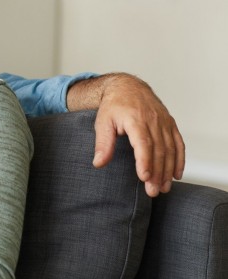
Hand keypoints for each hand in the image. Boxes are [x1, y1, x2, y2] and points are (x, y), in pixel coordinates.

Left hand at [70, 73, 184, 196]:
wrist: (127, 86)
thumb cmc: (113, 106)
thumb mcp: (102, 122)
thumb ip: (103, 143)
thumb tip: (98, 163)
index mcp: (135, 119)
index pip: (143, 143)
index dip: (145, 161)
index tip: (144, 177)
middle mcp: (153, 120)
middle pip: (159, 150)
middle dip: (157, 173)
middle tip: (153, 191)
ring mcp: (164, 122)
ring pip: (170, 149)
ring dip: (168, 170)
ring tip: (163, 188)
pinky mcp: (170, 124)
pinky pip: (178, 143)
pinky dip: (180, 159)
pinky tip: (176, 174)